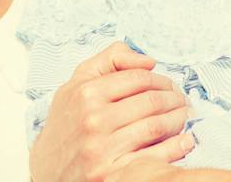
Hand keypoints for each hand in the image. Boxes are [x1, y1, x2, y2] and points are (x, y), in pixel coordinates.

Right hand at [30, 42, 192, 181]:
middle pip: (151, 102)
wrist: (46, 167)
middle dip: (175, 99)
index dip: (161, 79)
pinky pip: (153, 158)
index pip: (139, 78)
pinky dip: (175, 149)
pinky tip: (185, 142)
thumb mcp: (77, 82)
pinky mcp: (109, 174)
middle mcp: (93, 120)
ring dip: (179, 120)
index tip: (169, 84)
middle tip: (183, 101)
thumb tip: (148, 60)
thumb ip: (110, 60)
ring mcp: (101, 150)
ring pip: (155, 127)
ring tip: (185, 117)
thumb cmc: (66, 122)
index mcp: (87, 93)